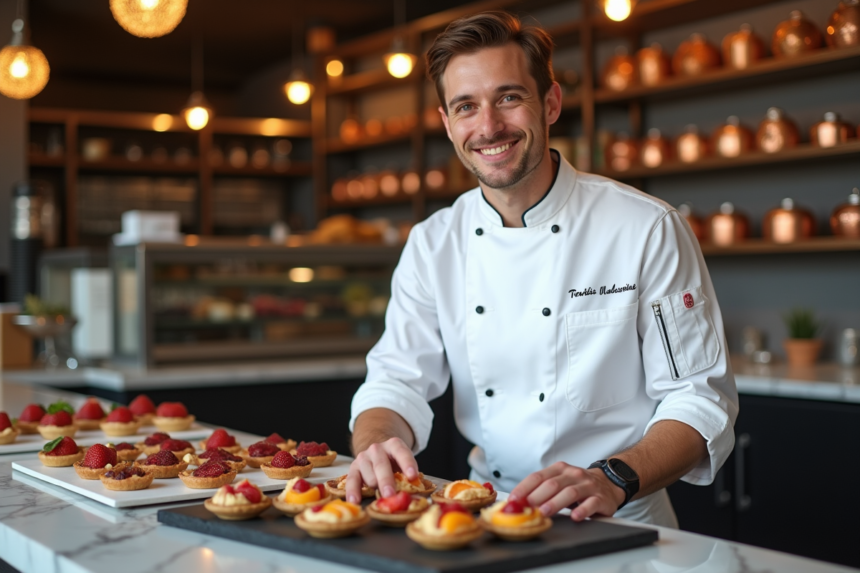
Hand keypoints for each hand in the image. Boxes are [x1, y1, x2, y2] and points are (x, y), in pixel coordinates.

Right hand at [345, 437, 418, 503]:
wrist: (377, 453)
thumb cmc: (394, 463)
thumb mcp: (403, 463)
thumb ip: (408, 476)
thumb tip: (412, 496)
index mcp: (394, 445)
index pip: (402, 452)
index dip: (408, 464)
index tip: (413, 476)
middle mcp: (377, 449)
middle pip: (381, 465)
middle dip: (386, 481)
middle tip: (391, 494)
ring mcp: (364, 457)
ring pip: (369, 476)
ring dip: (375, 488)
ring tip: (380, 495)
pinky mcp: (353, 467)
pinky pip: (351, 480)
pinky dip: (353, 492)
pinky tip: (355, 501)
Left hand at [508, 462, 625, 521]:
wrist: (608, 484)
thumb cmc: (578, 485)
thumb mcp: (560, 482)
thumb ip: (542, 490)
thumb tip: (519, 502)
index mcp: (559, 469)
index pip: (538, 476)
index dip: (524, 487)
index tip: (514, 499)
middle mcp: (573, 474)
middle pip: (552, 484)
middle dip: (537, 496)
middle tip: (527, 507)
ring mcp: (587, 485)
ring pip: (570, 492)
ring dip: (555, 503)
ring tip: (545, 512)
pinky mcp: (600, 498)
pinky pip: (591, 503)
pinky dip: (582, 510)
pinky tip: (575, 516)